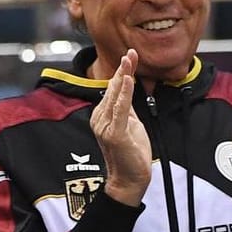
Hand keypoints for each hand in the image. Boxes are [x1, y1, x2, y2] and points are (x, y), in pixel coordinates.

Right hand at [91, 50, 152, 204]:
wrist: (130, 180)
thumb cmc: (131, 154)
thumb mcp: (130, 124)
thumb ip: (126, 107)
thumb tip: (125, 87)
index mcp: (102, 116)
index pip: (112, 89)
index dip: (121, 71)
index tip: (130, 55)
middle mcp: (99, 119)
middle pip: (112, 89)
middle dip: (123, 69)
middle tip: (131, 51)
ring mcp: (105, 126)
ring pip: (115, 96)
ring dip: (123, 76)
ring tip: (129, 59)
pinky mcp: (114, 134)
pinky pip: (120, 110)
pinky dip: (123, 93)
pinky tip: (127, 79)